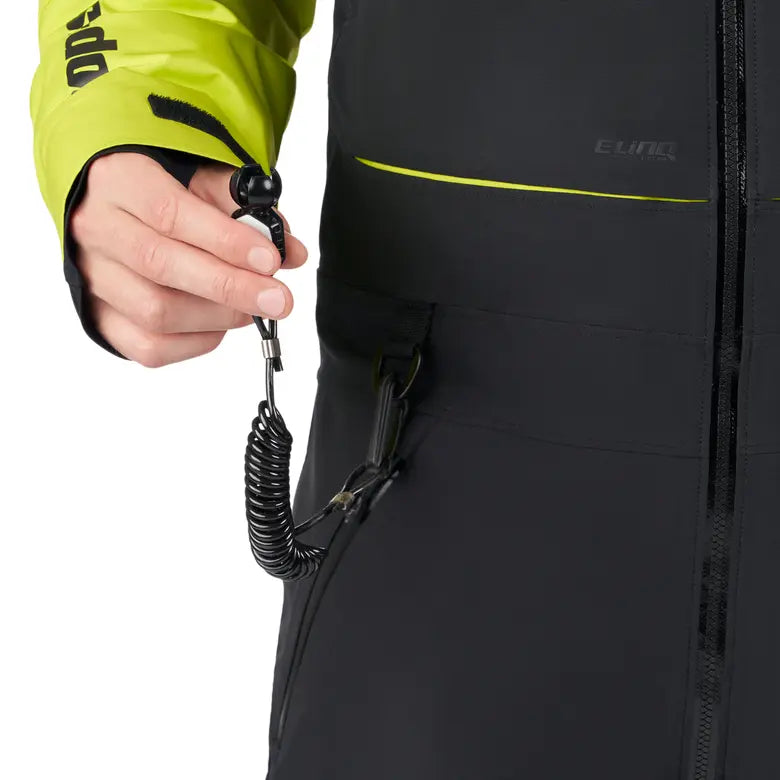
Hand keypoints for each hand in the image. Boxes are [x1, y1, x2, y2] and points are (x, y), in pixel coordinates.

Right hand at [69, 152, 307, 366]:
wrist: (110, 211)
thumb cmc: (165, 192)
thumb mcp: (202, 180)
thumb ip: (247, 211)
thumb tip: (292, 252)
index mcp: (118, 180)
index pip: (169, 213)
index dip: (225, 241)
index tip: (271, 260)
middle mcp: (96, 229)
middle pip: (161, 267)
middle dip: (231, 287)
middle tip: (278, 299)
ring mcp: (92, 278)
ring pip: (154, 313)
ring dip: (217, 316)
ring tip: (250, 307)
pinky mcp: (100, 319)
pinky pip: (148, 346)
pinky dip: (196, 341)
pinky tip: (218, 324)